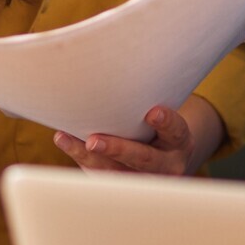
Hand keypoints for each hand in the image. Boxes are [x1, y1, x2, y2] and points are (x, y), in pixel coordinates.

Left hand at [54, 96, 224, 175]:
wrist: (165, 161)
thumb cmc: (159, 126)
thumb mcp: (164, 114)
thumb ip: (148, 101)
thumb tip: (119, 58)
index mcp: (180, 143)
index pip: (176, 131)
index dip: (166, 122)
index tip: (152, 111)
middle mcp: (167, 166)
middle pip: (144, 160)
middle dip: (118, 149)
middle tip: (94, 141)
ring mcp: (144, 181)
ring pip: (116, 172)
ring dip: (89, 156)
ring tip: (67, 138)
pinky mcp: (122, 186)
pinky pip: (100, 176)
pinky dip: (80, 157)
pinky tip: (64, 139)